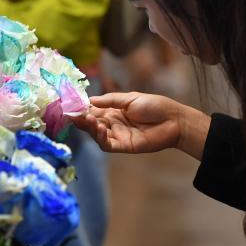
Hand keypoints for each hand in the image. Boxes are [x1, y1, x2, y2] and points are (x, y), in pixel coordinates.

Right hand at [72, 92, 209, 158]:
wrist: (173, 120)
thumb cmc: (154, 105)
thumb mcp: (130, 98)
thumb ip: (110, 100)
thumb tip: (89, 100)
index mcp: (113, 110)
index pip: (93, 110)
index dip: (82, 108)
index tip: (71, 104)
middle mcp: (112, 123)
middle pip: (92, 123)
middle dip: (82, 118)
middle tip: (74, 114)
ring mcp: (117, 135)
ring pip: (96, 134)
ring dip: (89, 127)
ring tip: (87, 119)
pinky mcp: (123, 146)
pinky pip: (107, 144)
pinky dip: (100, 138)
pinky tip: (99, 128)